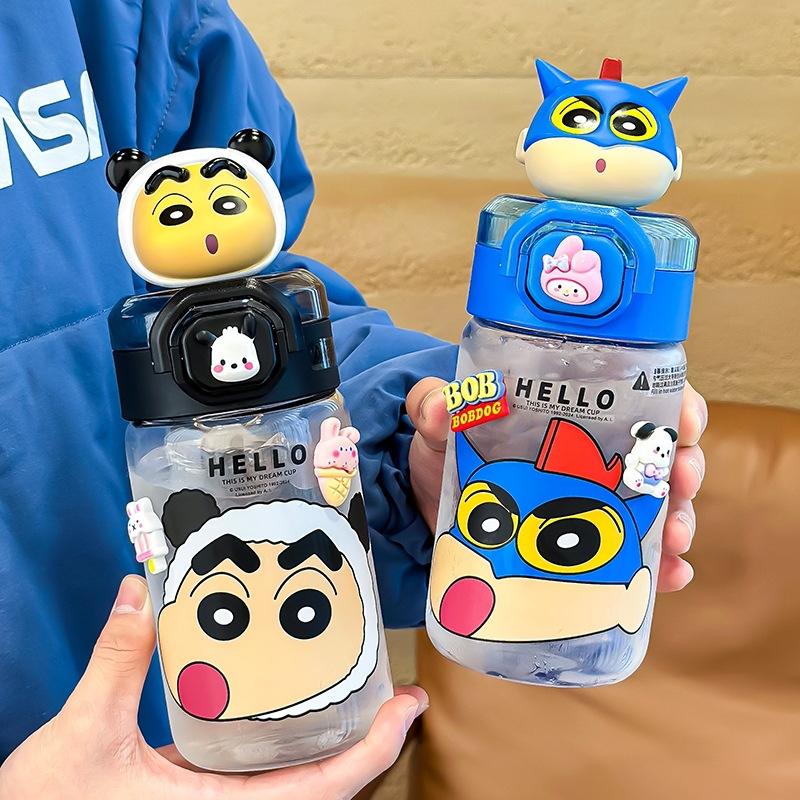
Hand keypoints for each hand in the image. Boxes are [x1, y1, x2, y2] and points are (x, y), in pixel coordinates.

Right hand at [0, 576, 425, 799]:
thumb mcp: (82, 738)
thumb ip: (116, 661)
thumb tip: (141, 588)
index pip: (326, 789)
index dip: (375, 748)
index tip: (409, 706)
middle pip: (323, 783)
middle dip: (364, 737)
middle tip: (389, 686)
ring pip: (293, 780)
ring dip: (327, 739)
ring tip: (346, 683)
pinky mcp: (198, 799)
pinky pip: (257, 774)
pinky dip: (281, 741)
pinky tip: (279, 700)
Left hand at [407, 378, 707, 591]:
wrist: (429, 501)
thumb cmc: (447, 447)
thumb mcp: (439, 423)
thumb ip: (434, 406)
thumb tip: (441, 407)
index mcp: (571, 407)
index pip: (639, 393)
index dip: (672, 404)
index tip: (681, 423)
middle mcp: (595, 450)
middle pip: (659, 451)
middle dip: (682, 467)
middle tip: (679, 483)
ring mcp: (594, 498)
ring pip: (657, 503)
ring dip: (678, 519)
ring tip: (674, 539)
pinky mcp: (586, 541)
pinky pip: (634, 551)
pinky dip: (659, 564)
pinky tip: (671, 576)